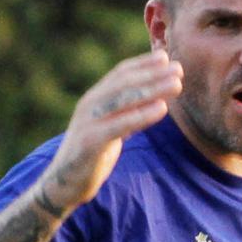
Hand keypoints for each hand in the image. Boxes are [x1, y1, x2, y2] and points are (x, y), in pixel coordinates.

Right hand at [37, 50, 182, 213]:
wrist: (63, 184)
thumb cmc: (92, 154)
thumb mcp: (111, 128)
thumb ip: (127, 112)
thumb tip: (154, 99)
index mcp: (94, 100)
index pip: (120, 74)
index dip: (143, 64)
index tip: (166, 57)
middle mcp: (90, 105)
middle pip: (124, 83)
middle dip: (153, 73)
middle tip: (179, 68)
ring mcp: (88, 122)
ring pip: (123, 99)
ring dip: (152, 89)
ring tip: (177, 84)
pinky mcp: (91, 142)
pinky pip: (120, 124)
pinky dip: (142, 115)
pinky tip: (162, 108)